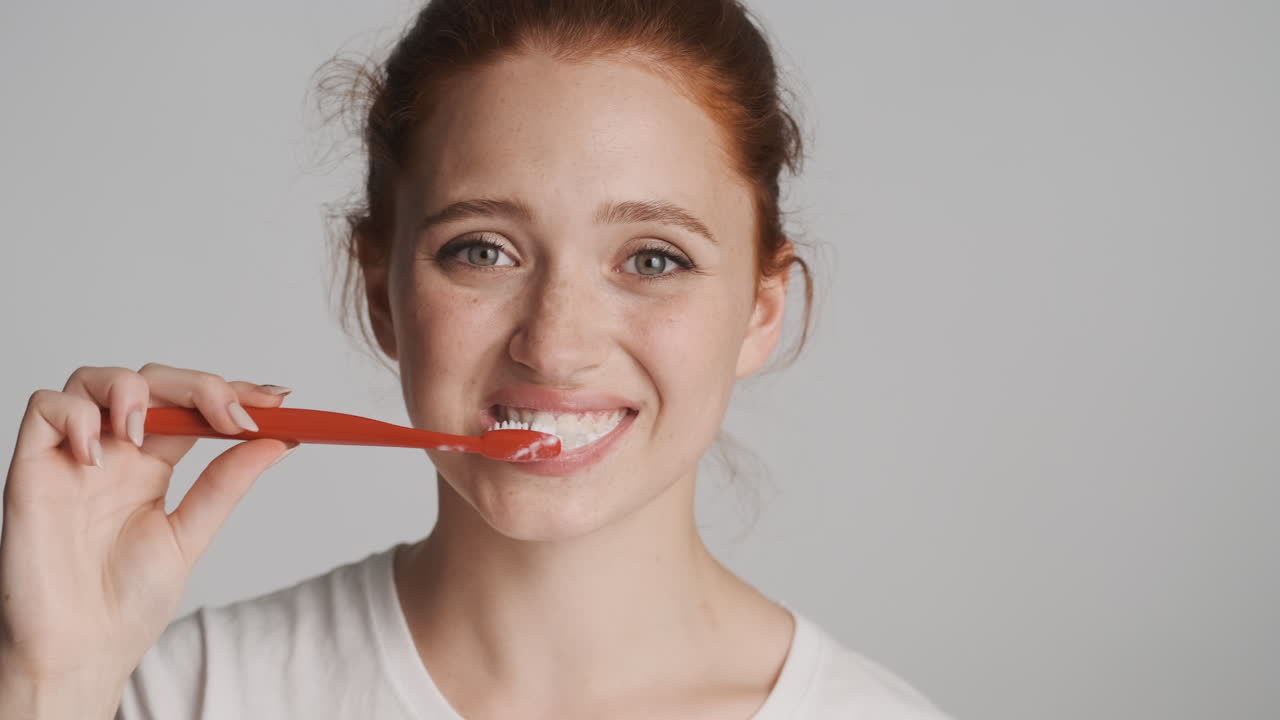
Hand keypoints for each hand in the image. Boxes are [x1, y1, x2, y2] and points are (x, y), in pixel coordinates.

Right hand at [0, 363, 295, 695]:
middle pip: (151, 382)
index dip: (231, 393)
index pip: (192, 406)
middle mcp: (113, 453)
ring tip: (147, 432)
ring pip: (93, 380)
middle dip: (197, 386)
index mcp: (152, 465)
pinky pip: (44, 408)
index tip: (278, 401)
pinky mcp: (32, 468)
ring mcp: (73, 457)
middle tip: (231, 415)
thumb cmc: (124, 605)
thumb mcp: (189, 537)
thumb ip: (225, 485)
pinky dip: (76, 415)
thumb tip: (277, 441)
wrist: (78, 653)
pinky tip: (97, 456)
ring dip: (133, 390)